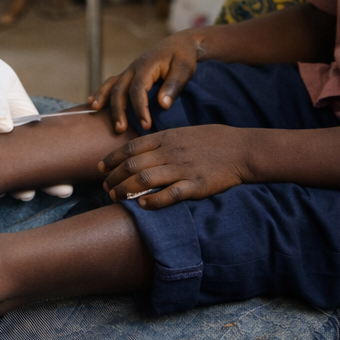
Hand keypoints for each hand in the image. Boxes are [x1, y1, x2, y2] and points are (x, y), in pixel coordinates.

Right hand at [89, 30, 200, 131]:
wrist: (179, 43)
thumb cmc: (183, 56)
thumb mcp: (184, 69)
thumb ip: (174, 85)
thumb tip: (163, 105)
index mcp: (146, 65)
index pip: (138, 89)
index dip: (140, 108)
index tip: (146, 125)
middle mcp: (134, 67)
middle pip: (120, 89)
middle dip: (118, 110)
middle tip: (120, 129)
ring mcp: (129, 70)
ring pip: (111, 85)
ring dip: (103, 99)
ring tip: (95, 112)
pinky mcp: (129, 74)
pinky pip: (111, 83)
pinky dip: (101, 92)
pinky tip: (92, 104)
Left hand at [98, 125, 252, 208]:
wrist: (240, 149)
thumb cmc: (211, 140)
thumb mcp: (183, 133)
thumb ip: (161, 142)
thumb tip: (138, 151)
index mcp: (166, 138)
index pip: (131, 148)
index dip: (111, 159)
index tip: (100, 168)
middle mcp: (171, 152)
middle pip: (133, 165)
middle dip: (114, 178)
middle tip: (104, 188)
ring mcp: (183, 169)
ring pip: (146, 180)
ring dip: (126, 190)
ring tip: (115, 198)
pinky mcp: (196, 185)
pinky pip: (170, 194)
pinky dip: (153, 200)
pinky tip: (142, 205)